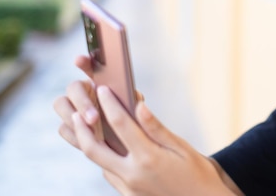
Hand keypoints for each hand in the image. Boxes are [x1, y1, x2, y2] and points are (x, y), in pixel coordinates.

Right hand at [53, 55, 141, 148]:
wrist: (126, 142)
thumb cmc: (131, 120)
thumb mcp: (135, 108)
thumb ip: (133, 100)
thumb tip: (134, 97)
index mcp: (99, 80)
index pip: (89, 65)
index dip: (83, 61)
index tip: (80, 59)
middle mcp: (83, 91)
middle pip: (72, 88)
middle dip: (82, 101)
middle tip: (95, 117)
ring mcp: (72, 107)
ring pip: (62, 105)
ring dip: (74, 117)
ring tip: (91, 130)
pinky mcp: (69, 126)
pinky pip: (63, 128)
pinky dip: (74, 134)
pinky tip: (86, 141)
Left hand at [72, 86, 241, 194]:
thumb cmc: (198, 174)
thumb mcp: (182, 148)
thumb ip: (156, 128)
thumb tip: (138, 105)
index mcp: (148, 157)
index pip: (121, 124)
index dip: (109, 104)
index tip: (102, 89)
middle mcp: (132, 174)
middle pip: (94, 148)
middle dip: (82, 128)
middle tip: (77, 112)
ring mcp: (128, 188)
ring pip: (99, 163)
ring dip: (90, 145)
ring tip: (87, 127)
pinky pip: (110, 175)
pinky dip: (105, 160)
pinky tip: (110, 149)